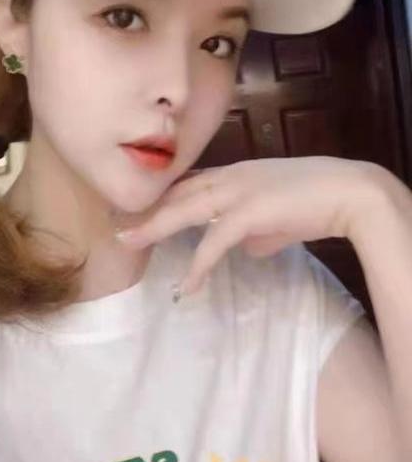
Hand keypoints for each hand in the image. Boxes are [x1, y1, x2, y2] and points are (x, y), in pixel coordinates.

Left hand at [116, 156, 380, 297]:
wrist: (348, 192)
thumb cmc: (314, 201)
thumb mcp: (275, 216)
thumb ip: (254, 230)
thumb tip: (244, 248)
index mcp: (232, 174)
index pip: (187, 184)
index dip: (159, 198)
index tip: (134, 208)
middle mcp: (229, 177)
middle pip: (176, 194)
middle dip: (143, 209)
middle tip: (114, 222)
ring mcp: (237, 191)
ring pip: (183, 210)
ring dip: (153, 227)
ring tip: (126, 242)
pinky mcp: (250, 212)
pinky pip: (214, 242)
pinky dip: (199, 266)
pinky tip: (187, 287)